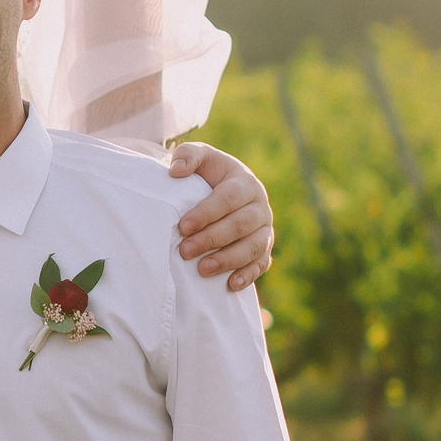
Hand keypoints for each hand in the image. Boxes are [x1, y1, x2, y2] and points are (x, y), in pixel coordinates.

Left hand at [168, 143, 274, 290]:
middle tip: (184, 251)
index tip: (182, 227)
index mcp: (244, 183)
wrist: (223, 189)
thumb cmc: (207, 174)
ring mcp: (265, 228)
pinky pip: (261, 263)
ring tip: (202, 269)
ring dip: (228, 259)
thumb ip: (188, 156)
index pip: (228, 198)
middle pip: (239, 225)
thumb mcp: (200, 157)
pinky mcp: (265, 248)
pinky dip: (248, 274)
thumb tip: (176, 171)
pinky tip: (231, 284)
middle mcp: (259, 206)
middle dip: (212, 239)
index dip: (206, 213)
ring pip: (253, 246)